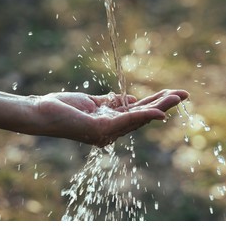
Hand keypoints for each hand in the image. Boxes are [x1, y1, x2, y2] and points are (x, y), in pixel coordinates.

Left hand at [32, 89, 188, 146]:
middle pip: (143, 116)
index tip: (170, 93)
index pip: (137, 112)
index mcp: (110, 122)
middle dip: (164, 105)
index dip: (155, 103)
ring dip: (159, 107)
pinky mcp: (101, 130)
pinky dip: (144, 116)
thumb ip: (112, 102)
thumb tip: (132, 99)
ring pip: (139, 118)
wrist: (41, 111)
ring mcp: (107, 132)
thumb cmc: (63, 107)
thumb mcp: (92, 102)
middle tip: (184, 95)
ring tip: (177, 98)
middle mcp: (112, 130)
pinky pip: (127, 120)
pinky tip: (159, 112)